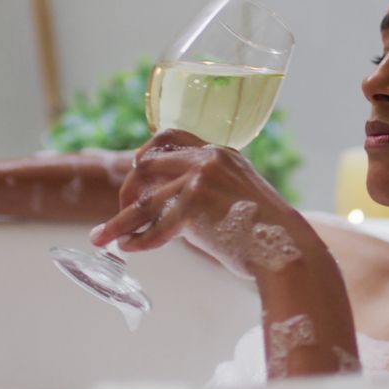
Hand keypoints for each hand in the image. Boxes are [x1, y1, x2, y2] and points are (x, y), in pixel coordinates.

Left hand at [90, 130, 306, 277]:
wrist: (288, 249)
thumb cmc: (267, 233)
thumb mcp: (239, 197)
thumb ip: (208, 192)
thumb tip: (172, 209)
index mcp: (220, 153)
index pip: (171, 138)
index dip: (146, 156)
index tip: (134, 176)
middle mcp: (208, 159)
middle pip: (148, 165)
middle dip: (128, 190)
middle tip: (119, 212)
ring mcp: (199, 179)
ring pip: (144, 201)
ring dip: (118, 222)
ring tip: (100, 238)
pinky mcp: (193, 205)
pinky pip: (155, 226)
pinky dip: (139, 240)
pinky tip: (128, 249)